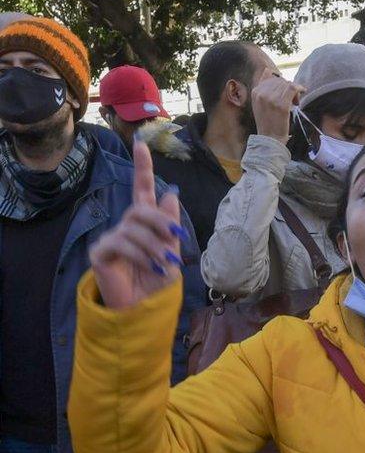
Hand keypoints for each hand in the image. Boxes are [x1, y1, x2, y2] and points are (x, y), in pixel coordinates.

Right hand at [89, 139, 185, 308]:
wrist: (145, 309)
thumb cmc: (158, 281)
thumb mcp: (172, 251)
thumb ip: (169, 224)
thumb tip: (170, 192)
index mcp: (145, 223)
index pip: (141, 189)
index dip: (142, 167)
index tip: (141, 143)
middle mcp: (126, 226)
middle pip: (140, 208)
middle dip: (160, 223)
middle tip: (175, 241)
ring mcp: (112, 238)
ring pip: (134, 227)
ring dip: (154, 245)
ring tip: (164, 263)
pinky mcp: (100, 252)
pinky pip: (121, 242)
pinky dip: (140, 254)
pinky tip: (149, 267)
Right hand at [252, 68, 304, 144]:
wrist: (270, 139)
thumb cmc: (268, 122)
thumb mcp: (260, 103)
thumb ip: (262, 87)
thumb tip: (267, 69)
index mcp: (255, 91)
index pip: (270, 77)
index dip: (280, 84)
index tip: (285, 93)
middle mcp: (261, 93)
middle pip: (280, 80)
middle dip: (288, 87)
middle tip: (293, 100)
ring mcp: (271, 98)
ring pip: (287, 84)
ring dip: (294, 91)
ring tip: (295, 102)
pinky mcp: (282, 105)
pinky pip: (293, 88)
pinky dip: (300, 88)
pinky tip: (303, 92)